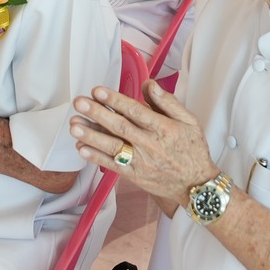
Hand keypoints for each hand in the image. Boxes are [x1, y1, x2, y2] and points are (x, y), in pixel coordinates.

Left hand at [69, 79, 217, 203]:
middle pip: (120, 127)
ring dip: (91, 136)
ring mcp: (140, 161)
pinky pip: (112, 165)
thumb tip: (149, 84)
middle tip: (79, 103)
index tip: (98, 90)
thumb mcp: (189, 121)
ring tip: (74, 125)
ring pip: (112, 146)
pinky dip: (96, 157)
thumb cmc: (192, 150)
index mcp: (163, 128)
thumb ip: (168, 102)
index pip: (135, 111)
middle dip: (97, 114)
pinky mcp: (134, 175)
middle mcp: (150, 145)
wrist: (196, 185)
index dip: (115, 100)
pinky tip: (81, 148)